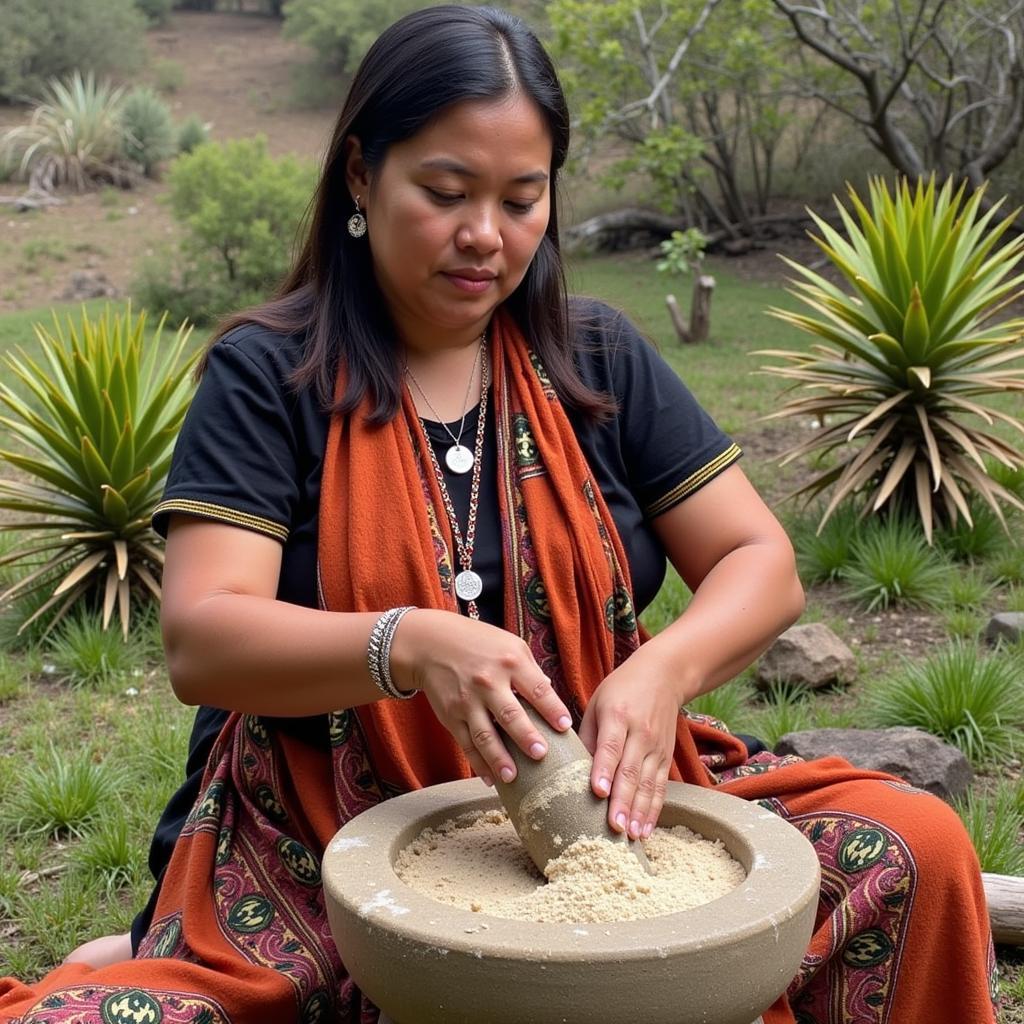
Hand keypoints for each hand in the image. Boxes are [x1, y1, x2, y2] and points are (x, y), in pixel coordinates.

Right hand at [389, 609, 571, 785]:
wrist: (430, 645)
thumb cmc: (479, 645)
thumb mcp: (510, 646)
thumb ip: (531, 672)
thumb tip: (552, 700)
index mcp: (510, 662)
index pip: (537, 689)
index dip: (552, 709)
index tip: (565, 727)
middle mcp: (488, 681)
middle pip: (510, 714)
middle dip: (526, 736)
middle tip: (541, 755)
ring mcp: (467, 701)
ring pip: (485, 735)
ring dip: (499, 759)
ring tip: (512, 777)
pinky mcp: (451, 715)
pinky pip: (466, 743)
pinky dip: (478, 763)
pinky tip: (490, 778)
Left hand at [578, 663, 678, 839]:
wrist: (664, 675)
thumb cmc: (621, 690)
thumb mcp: (597, 703)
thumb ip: (586, 736)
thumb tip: (569, 770)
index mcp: (618, 716)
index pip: (611, 746)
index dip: (604, 770)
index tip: (598, 792)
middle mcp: (640, 733)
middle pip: (631, 771)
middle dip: (623, 801)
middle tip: (614, 828)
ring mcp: (656, 747)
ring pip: (648, 784)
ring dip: (639, 811)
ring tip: (630, 835)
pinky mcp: (666, 757)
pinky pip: (660, 787)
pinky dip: (653, 810)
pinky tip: (646, 829)